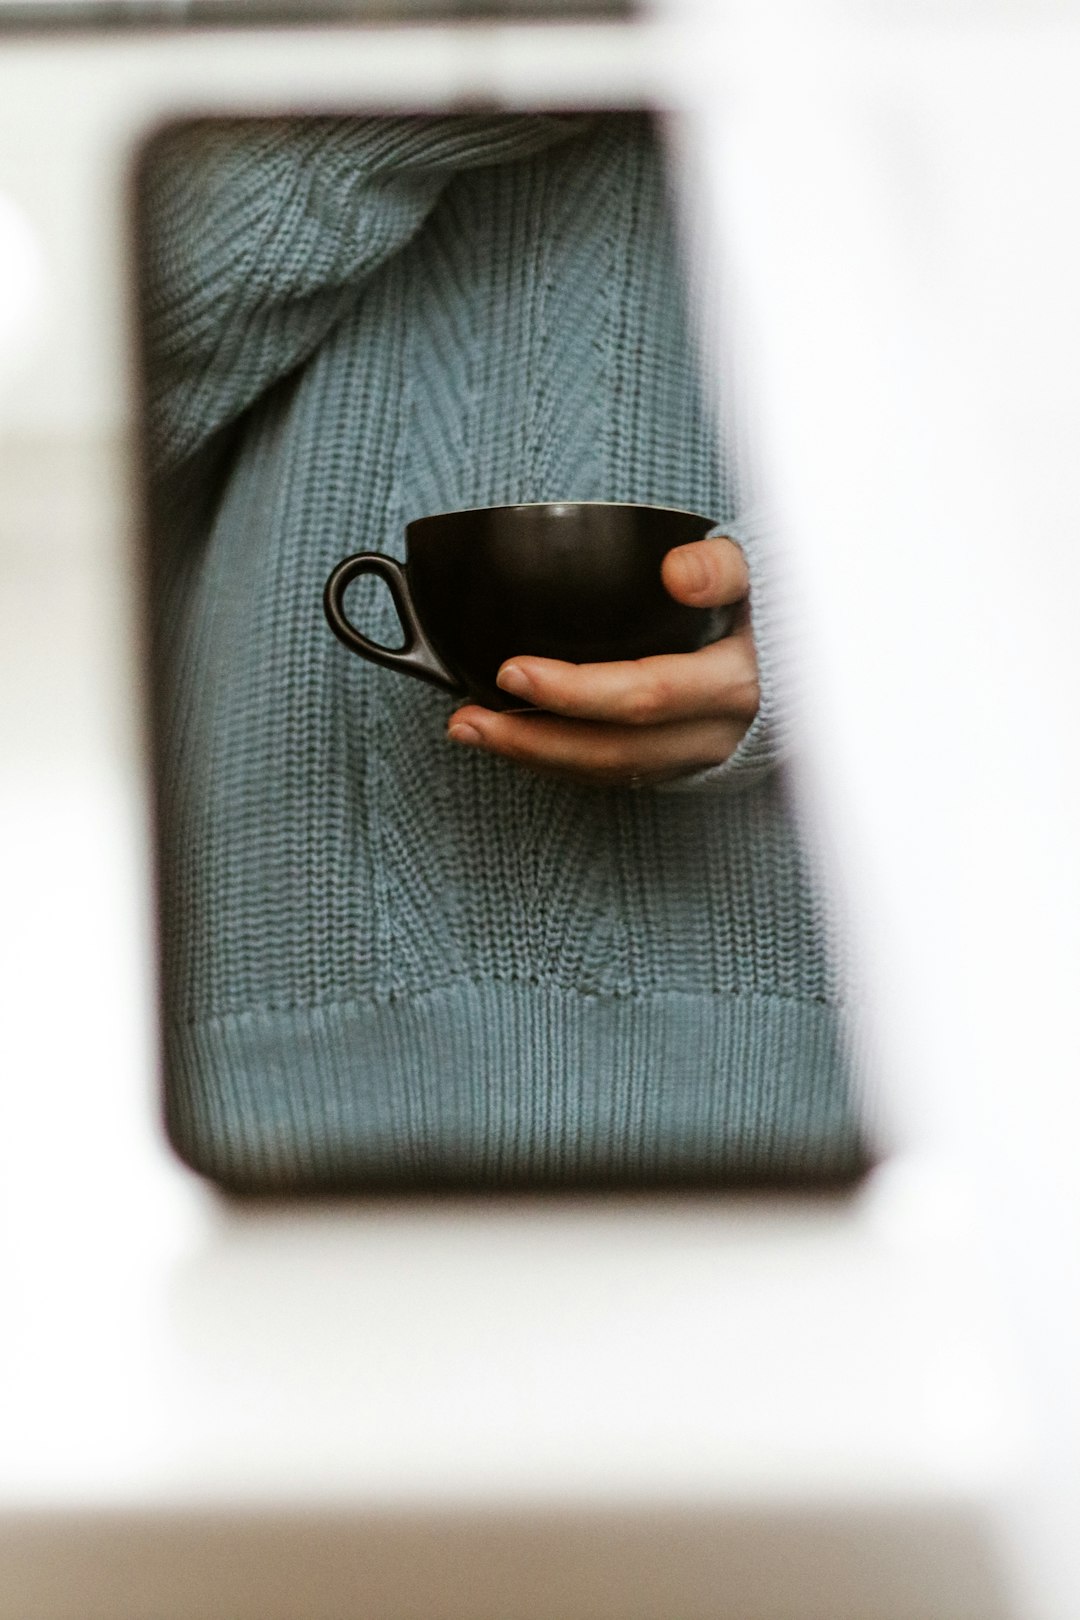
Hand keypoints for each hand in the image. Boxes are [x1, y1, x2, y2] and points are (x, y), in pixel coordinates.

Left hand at [446, 535, 759, 787]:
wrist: (828, 655)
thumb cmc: (785, 605)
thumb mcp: (766, 571)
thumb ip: (723, 567)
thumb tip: (677, 573)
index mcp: (740, 681)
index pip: (646, 693)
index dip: (574, 691)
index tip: (510, 671)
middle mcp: (722, 732)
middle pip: (616, 749)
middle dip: (533, 739)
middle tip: (468, 716)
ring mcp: (707, 758)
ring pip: (613, 772)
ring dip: (536, 758)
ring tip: (471, 730)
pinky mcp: (693, 767)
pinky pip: (621, 774)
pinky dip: (565, 763)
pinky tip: (520, 743)